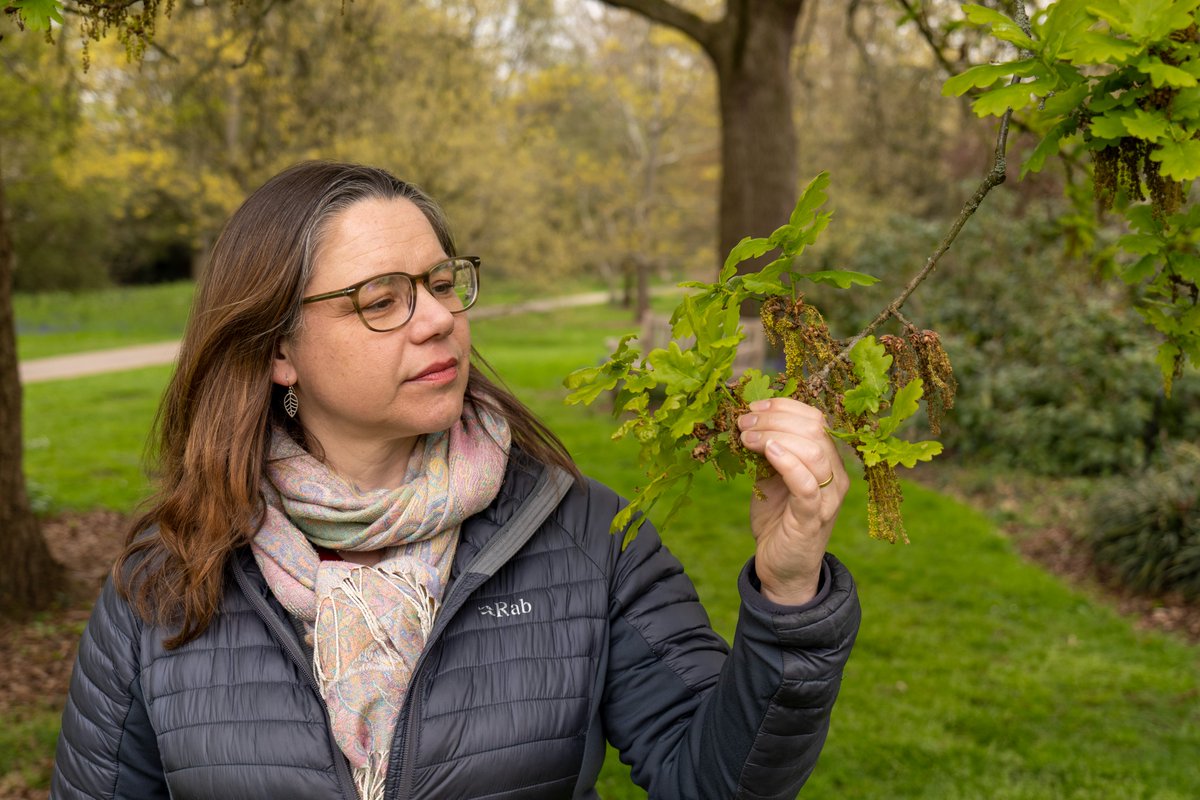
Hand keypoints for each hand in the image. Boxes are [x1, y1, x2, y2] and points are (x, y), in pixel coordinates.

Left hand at [737, 398, 848, 604]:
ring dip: (774, 436)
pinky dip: (788, 463)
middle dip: (774, 419)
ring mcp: (827, 497)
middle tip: (742, 423)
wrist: (782, 568)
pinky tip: (768, 452)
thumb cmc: (777, 520)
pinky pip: (807, 485)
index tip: (752, 408)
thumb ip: (768, 452)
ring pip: (812, 451)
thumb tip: (747, 422)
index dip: (783, 407)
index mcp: (827, 461)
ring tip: (746, 438)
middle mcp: (835, 475)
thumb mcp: (770, 478)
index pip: (815, 418)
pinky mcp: (814, 518)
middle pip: (814, 429)